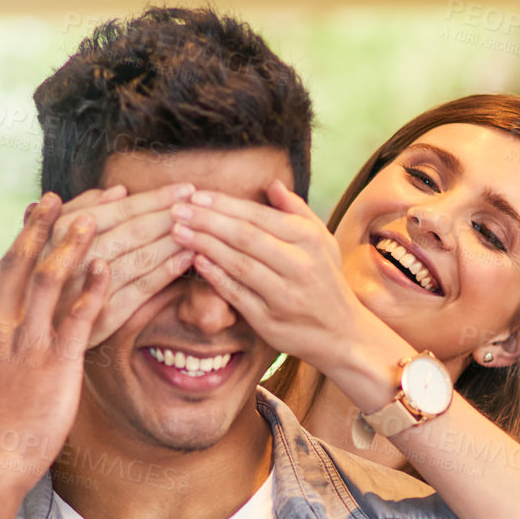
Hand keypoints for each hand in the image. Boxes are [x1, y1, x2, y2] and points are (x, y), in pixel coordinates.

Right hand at [0, 194, 107, 494]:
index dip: (15, 246)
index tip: (29, 219)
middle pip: (18, 266)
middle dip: (39, 228)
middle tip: (57, 197)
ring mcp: (23, 347)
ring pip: (48, 281)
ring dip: (71, 243)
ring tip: (94, 216)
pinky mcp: (52, 367)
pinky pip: (75, 318)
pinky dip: (92, 289)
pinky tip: (108, 267)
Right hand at [28, 184, 195, 347]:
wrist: (21, 333)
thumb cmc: (36, 278)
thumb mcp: (44, 238)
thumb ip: (80, 210)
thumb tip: (118, 190)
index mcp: (59, 232)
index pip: (117, 210)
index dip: (154, 198)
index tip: (183, 188)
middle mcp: (72, 258)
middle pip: (132, 231)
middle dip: (170, 214)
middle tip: (200, 203)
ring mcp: (86, 290)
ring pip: (139, 258)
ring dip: (172, 241)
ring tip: (200, 227)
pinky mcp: (101, 320)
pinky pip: (139, 291)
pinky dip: (165, 273)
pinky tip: (186, 260)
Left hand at [166, 180, 365, 370]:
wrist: (342, 334)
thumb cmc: (326, 281)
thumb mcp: (322, 242)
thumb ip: (297, 212)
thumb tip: (272, 185)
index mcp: (308, 240)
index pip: (258, 216)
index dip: (224, 204)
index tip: (195, 195)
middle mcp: (298, 265)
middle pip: (245, 237)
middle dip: (207, 220)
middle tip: (177, 209)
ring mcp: (283, 295)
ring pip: (238, 264)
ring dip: (205, 246)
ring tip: (178, 232)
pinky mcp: (269, 321)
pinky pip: (237, 295)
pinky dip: (216, 278)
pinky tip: (196, 262)